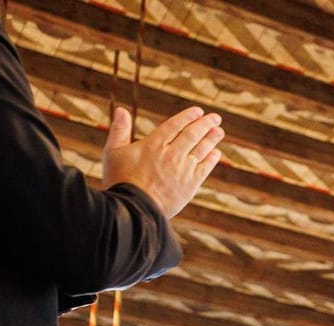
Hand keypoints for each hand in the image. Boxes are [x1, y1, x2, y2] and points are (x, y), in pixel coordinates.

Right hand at [101, 105, 224, 218]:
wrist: (134, 208)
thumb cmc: (120, 180)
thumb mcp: (114, 151)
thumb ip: (119, 130)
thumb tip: (121, 109)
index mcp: (153, 144)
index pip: (175, 125)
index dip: (188, 116)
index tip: (198, 111)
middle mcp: (171, 154)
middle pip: (192, 134)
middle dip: (205, 124)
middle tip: (216, 118)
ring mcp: (183, 169)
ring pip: (201, 149)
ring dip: (212, 139)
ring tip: (219, 131)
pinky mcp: (190, 185)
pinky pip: (204, 168)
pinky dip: (211, 159)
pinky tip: (216, 153)